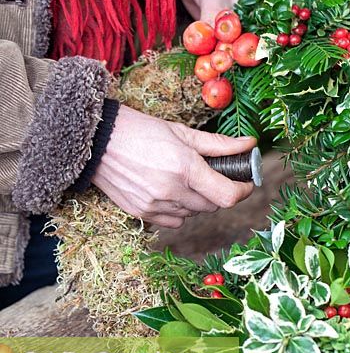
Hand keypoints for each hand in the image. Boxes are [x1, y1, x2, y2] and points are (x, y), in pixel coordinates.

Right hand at [92, 106, 255, 227]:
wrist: (97, 141)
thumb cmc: (141, 130)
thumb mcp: (182, 132)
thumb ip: (218, 145)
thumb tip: (249, 145)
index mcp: (185, 168)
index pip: (227, 195)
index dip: (243, 191)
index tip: (245, 182)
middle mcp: (171, 191)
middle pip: (212, 206)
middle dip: (219, 192)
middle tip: (213, 175)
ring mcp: (155, 205)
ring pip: (193, 214)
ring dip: (197, 201)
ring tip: (185, 179)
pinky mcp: (141, 213)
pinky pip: (173, 221)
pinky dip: (178, 211)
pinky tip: (169, 191)